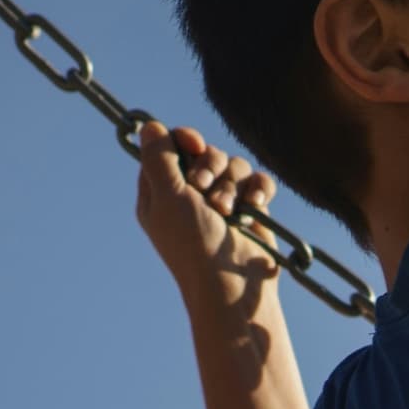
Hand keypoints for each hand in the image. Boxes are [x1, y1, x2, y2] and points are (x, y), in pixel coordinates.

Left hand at [133, 121, 282, 300]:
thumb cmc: (193, 245)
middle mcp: (190, 195)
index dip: (183, 141)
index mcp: (162, 193)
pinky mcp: (251, 209)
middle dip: (211, 168)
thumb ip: (158, 158)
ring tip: (228, 212)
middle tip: (204, 190)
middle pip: (206, 152)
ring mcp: (222, 202)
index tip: (195, 144)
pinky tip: (256, 205)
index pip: (170, 149)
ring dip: (233, 185)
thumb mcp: (168, 198)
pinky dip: (259, 189)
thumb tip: (148, 125)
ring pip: (235, 165)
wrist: (232, 284)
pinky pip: (259, 180)